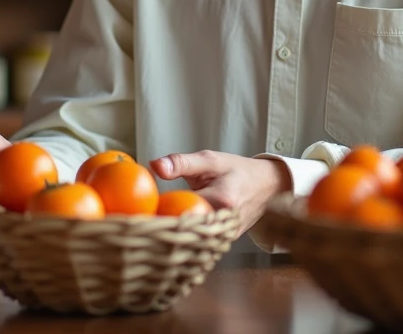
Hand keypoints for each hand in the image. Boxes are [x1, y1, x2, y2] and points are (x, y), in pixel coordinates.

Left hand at [150, 150, 292, 233]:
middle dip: (161, 230)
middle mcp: (225, 223)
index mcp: (221, 200)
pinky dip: (184, 238)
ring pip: (192, 241)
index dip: (160, 213)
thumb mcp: (210, 160)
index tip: (138, 214)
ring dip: (171, 237)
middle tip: (135, 227)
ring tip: (146, 234)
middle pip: (186, 232)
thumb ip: (181, 163)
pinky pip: (200, 242)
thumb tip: (153, 166)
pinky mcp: (224, 243)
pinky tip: (166, 234)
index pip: (183, 210)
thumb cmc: (237, 170)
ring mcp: (226, 237)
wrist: (267, 186)